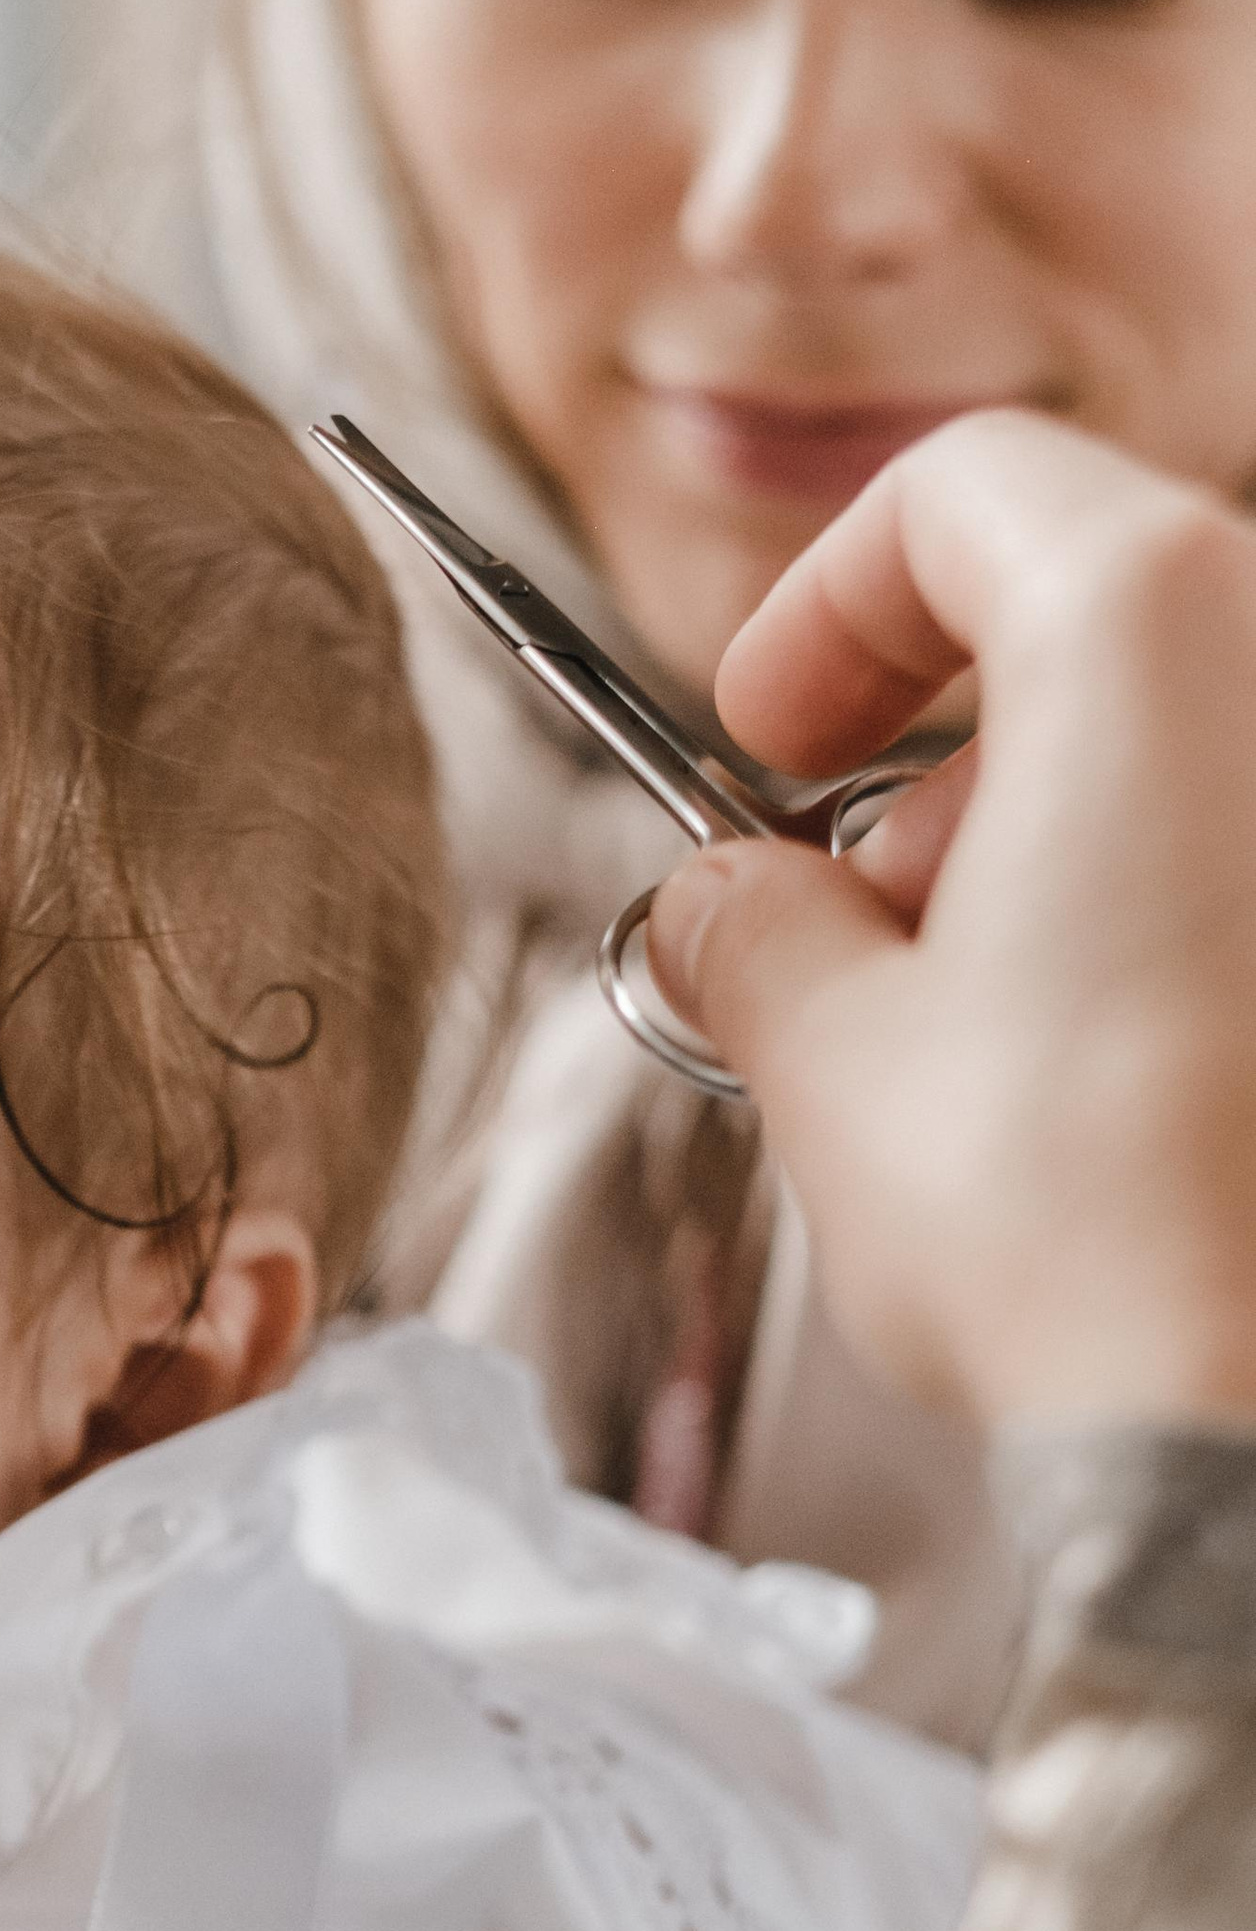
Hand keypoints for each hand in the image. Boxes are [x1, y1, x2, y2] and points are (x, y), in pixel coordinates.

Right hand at [643, 410, 1255, 1430]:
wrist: (1241, 1435)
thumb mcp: (827, 1054)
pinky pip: (1242, 865)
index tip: (757, 734)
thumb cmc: (1073, 1226)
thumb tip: (727, 903)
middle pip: (1091, 624)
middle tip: (849, 925)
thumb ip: (749, 926)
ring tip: (966, 1041)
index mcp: (1155, 626)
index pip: (964, 495)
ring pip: (1188, 752)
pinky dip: (1161, 926)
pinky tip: (1097, 1084)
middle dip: (938, 764)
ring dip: (1051, 858)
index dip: (823, 604)